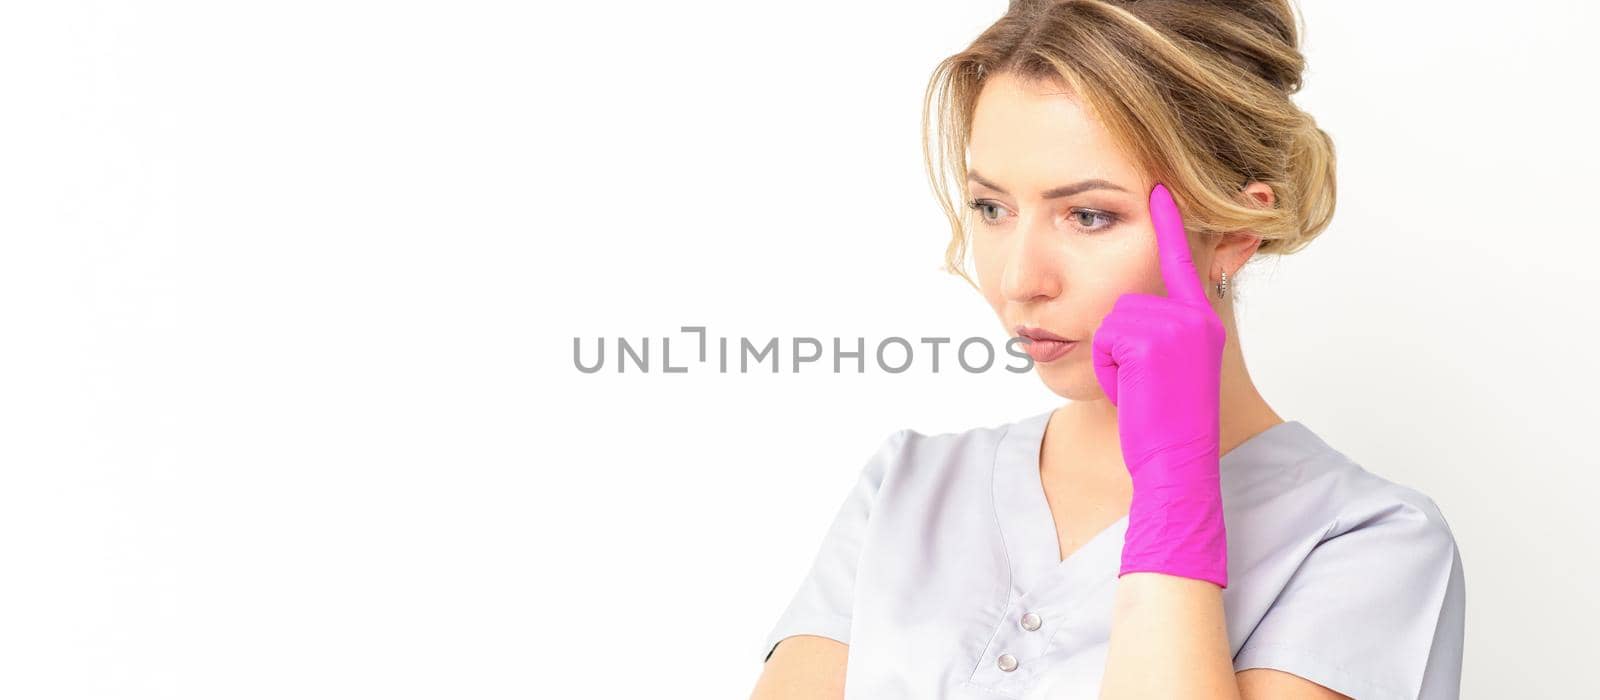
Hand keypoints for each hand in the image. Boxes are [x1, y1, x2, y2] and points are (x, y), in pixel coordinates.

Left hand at [1091, 182, 1228, 588]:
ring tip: (1137, 385)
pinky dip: (1108, 367)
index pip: (1182, 260)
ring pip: (1111, 314)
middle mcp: (1198, 316)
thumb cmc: (1163, 421)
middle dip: (1117, 339)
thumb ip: (1161, 331)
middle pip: (1127, 293)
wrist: (1176, 463)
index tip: (1158, 184)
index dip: (1169, 222)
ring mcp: (1180, 327)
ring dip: (1111, 355)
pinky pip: (1106, 335)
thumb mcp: (1167, 368)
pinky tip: (1132, 390)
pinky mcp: (1154, 341)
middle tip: (1141, 381)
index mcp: (1202, 318)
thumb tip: (1132, 308)